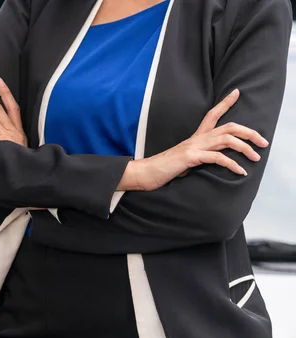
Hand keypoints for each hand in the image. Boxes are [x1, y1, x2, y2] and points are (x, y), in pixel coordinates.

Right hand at [120, 89, 268, 191]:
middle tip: (263, 142)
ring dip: (245, 148)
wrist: (145, 173)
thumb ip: (197, 157)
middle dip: (249, 132)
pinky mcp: (191, 157)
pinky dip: (232, 164)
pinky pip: (217, 158)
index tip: (237, 92)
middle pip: (228, 127)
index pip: (212, 115)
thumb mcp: (184, 161)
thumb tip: (209, 161)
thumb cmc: (163, 168)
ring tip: (255, 158)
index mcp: (194, 138)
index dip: (225, 103)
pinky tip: (239, 171)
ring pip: (226, 139)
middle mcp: (196, 139)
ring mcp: (193, 146)